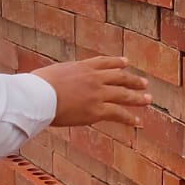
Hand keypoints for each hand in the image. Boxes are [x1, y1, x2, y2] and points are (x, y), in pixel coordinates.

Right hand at [34, 56, 151, 127]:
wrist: (38, 96)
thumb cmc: (36, 87)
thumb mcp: (49, 75)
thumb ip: (57, 78)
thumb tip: (50, 83)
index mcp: (81, 67)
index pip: (103, 62)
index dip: (116, 62)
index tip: (125, 62)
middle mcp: (93, 78)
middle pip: (119, 76)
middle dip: (132, 80)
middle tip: (144, 83)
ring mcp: (97, 93)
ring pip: (123, 94)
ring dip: (137, 97)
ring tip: (148, 99)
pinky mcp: (96, 110)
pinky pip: (118, 114)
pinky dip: (130, 118)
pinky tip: (138, 122)